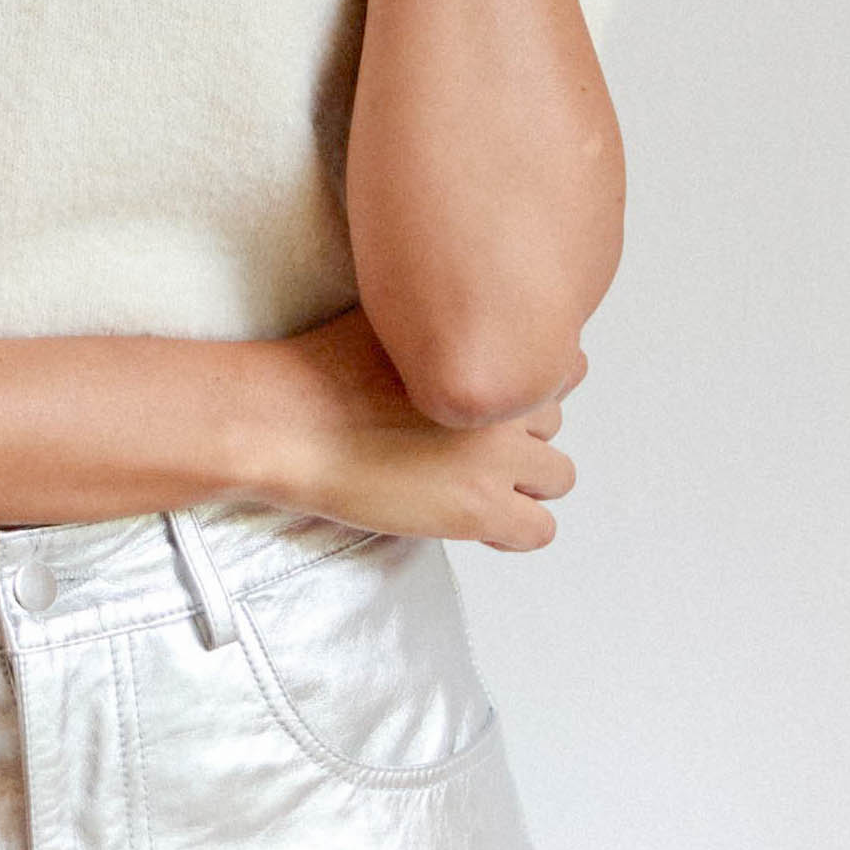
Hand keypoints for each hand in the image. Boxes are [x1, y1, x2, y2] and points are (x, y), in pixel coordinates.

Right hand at [237, 304, 579, 551]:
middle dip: (521, 432)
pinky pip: (540, 530)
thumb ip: (441, 327)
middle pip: (555, 421)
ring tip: (473, 482)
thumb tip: (454, 325)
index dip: (521, 386)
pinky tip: (472, 517)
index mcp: (489, 350)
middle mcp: (506, 401)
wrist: (287, 421)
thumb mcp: (393, 319)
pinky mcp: (481, 511)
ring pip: (559, 476)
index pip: (562, 367)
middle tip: (468, 444)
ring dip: (525, 481)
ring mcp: (498, 459)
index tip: (487, 398)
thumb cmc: (321, 368)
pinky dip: (514, 528)